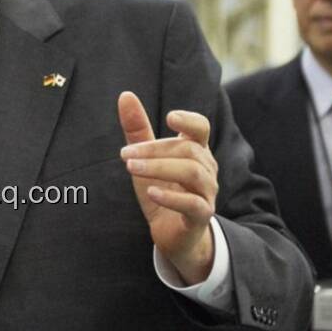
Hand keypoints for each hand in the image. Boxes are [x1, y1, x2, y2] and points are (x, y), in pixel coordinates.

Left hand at [118, 91, 217, 283]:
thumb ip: (137, 130)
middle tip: (125, 154)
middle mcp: (206, 169)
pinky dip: (172, 196)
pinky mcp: (201, 215)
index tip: (169, 117)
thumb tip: (125, 95)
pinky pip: (193, 203)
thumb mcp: (145, 160)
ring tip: (132, 168)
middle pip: (187, 150)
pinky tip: (151, 192)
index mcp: (195, 151)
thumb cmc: (162, 191)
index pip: (201, 128)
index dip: (189, 121)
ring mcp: (206, 192)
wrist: (174, 235)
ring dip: (159, 168)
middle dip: (154, 150)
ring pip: (192, 172)